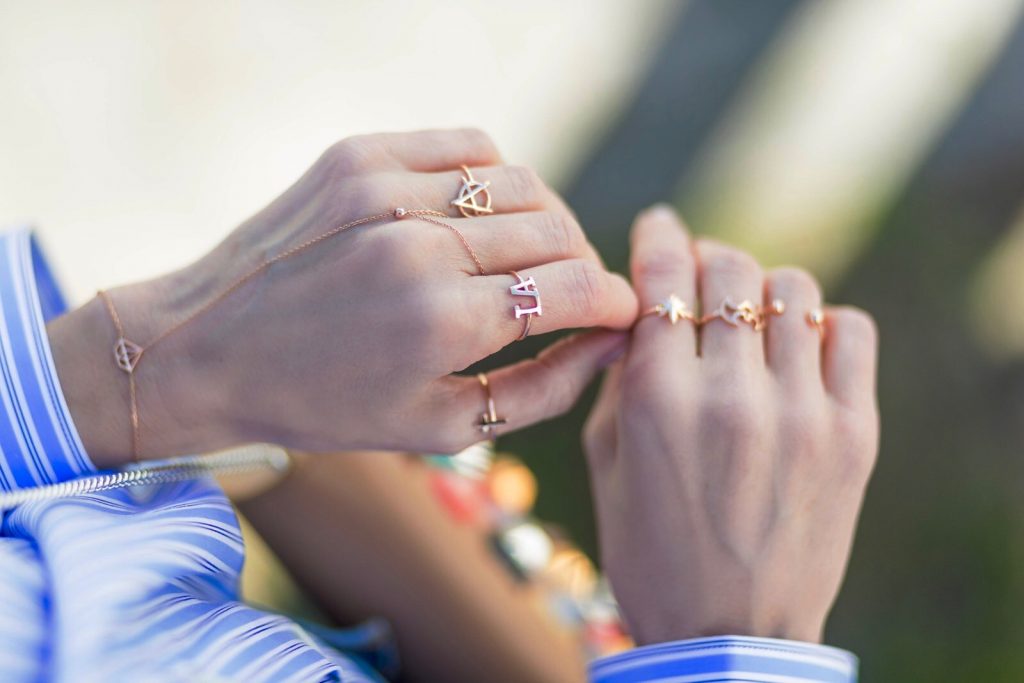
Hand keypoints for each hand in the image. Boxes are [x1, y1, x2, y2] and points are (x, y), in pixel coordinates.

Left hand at [49, 129, 635, 465]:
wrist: (207, 350)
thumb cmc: (325, 404)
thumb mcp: (440, 427)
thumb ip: (542, 388)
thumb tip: (609, 341)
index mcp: (442, 323)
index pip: (574, 288)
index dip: (612, 301)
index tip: (616, 311)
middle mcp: (420, 246)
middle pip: (558, 230)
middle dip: (583, 264)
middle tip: (571, 292)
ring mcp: (387, 189)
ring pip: (522, 182)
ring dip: (546, 220)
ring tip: (526, 256)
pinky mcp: (360, 155)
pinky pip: (469, 146)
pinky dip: (496, 178)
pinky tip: (482, 215)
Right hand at [583, 206, 878, 644]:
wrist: (727, 634)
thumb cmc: (649, 549)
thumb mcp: (606, 460)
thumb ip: (622, 373)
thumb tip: (645, 305)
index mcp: (657, 402)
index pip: (663, 276)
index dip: (658, 236)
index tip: (658, 225)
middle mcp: (732, 397)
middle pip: (729, 270)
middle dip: (707, 258)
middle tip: (700, 273)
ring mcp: (802, 413)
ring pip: (793, 288)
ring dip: (762, 290)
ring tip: (749, 317)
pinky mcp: (854, 434)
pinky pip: (851, 330)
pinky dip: (823, 322)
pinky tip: (799, 348)